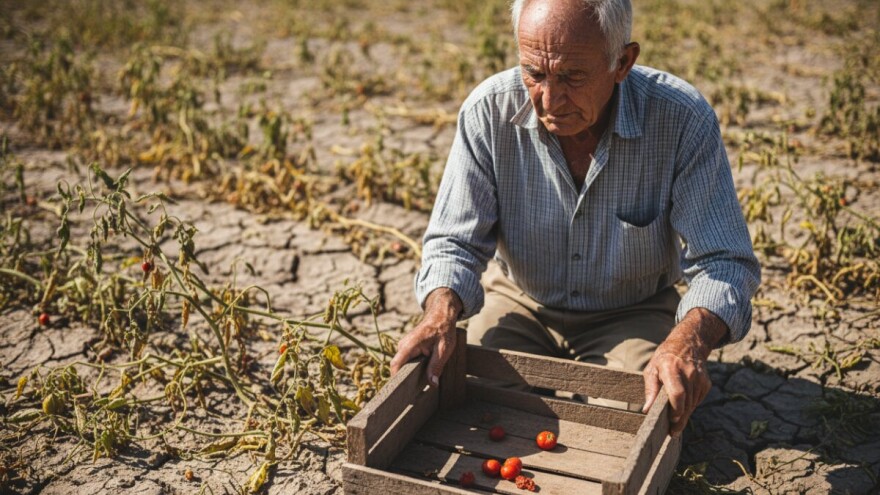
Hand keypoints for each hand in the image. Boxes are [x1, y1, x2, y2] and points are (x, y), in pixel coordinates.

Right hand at [390, 288, 462, 386]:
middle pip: (398, 367)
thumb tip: (432, 384)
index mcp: (409, 345)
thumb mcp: (443, 350)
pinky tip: (422, 373)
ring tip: (420, 384)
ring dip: (411, 373)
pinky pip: (406, 361)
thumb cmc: (443, 330)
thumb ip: (436, 366)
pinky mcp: (407, 348)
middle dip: (405, 379)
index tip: (401, 393)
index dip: (396, 379)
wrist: (441, 316)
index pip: (395, 365)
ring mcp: (403, 346)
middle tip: (415, 394)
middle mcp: (402, 346)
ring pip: (403, 365)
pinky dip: (413, 368)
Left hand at [642, 308, 727, 436]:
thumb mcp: (651, 370)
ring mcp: (699, 378)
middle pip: (686, 404)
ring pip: (693, 405)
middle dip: (679, 420)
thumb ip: (650, 390)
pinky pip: (697, 400)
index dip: (675, 411)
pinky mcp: (706, 383)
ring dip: (685, 414)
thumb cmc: (664, 359)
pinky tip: (683, 403)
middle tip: (673, 432)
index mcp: (671, 369)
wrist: (687, 345)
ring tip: (676, 421)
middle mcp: (688, 374)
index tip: (671, 422)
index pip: (677, 394)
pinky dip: (690, 405)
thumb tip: (647, 409)